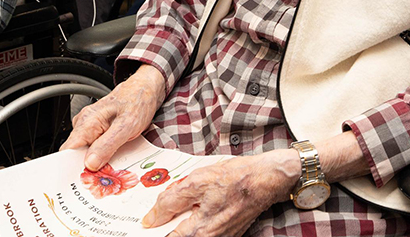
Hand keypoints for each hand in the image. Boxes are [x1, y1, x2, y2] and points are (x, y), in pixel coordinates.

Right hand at [61, 64, 166, 169]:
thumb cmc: (138, 101)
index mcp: (87, 122)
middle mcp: (85, 123)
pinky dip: (103, 155)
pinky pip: (95, 147)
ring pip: (86, 152)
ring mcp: (90, 126)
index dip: (72, 168)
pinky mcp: (98, 129)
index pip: (67, 151)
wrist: (147, 87)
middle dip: (88, 168)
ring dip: (97, 162)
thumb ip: (107, 145)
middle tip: (104, 176)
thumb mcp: (126, 125)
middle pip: (76, 154)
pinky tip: (115, 157)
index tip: (84, 181)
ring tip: (112, 166)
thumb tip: (90, 164)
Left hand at [142, 149, 300, 236]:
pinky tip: (194, 204)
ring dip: (180, 221)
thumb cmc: (237, 178)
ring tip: (176, 205)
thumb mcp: (197, 182)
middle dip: (165, 224)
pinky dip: (194, 220)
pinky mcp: (227, 233)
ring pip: (189, 233)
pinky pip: (202, 230)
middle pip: (177, 236)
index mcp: (199, 232)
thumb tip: (151, 219)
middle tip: (157, 211)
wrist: (267, 179)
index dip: (152, 231)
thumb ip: (170, 202)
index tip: (141, 225)